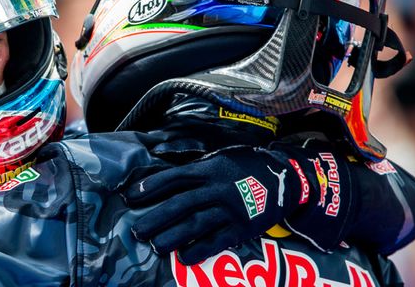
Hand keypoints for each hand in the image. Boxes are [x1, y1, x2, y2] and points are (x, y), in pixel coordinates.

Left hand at [122, 145, 305, 264]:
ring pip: (196, 225)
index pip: (174, 177)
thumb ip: (192, 164)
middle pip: (180, 204)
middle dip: (156, 218)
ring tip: (155, 246)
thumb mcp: (219, 156)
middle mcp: (217, 188)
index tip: (129, 197)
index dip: (150, 187)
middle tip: (136, 231)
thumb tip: (158, 161)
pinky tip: (184, 257)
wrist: (285, 177)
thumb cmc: (244, 166)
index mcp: (208, 168)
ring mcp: (231, 209)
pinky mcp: (243, 228)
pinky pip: (218, 241)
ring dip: (173, 236)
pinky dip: (199, 250)